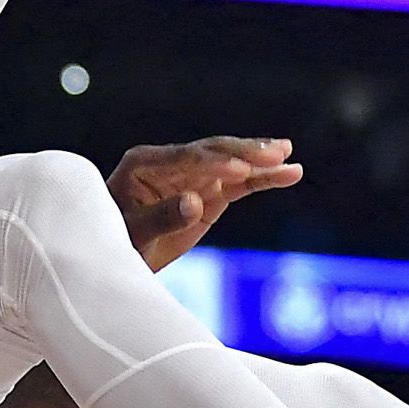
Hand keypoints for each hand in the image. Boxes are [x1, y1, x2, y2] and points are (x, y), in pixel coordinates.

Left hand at [106, 138, 302, 269]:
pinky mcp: (210, 192)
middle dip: (243, 152)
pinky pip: (242, 183)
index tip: (240, 169)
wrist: (119, 255)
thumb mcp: (133, 234)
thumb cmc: (117, 241)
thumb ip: (161, 218)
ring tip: (287, 153)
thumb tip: (193, 201)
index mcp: (144, 163)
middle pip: (212, 152)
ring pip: (232, 163)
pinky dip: (264, 178)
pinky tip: (291, 172)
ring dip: (260, 159)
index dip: (213, 162)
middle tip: (274, 153)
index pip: (184, 157)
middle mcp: (171, 163)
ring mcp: (194, 175)